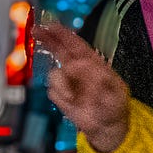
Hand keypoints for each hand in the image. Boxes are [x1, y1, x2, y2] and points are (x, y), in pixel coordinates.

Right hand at [34, 21, 131, 152]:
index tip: (52, 25)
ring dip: (63, 85)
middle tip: (36, 31)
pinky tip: (72, 102)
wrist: (107, 126)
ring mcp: (68, 82)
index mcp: (92, 62)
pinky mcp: (61, 95)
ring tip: (73, 97)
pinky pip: (53, 91)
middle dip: (48, 39)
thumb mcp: (115, 91)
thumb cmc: (115, 106)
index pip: (75, 43)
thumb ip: (102, 79)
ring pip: (55, 74)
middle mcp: (77, 69)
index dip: (63, 33)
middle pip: (59, 49)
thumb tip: (84, 68)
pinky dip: (61, 97)